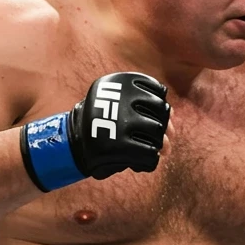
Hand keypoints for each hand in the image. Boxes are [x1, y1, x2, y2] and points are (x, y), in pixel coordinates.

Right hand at [21, 71, 169, 190]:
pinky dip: (149, 162)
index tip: (152, 119)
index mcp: (120, 82)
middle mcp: (120, 98)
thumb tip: (172, 115)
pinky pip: (150, 155)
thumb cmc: (103, 123)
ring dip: (157, 146)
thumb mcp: (122, 106)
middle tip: (157, 140)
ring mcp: (119, 121)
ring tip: (144, 150)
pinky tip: (139, 162)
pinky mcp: (118, 146)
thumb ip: (148, 107)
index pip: (158, 92)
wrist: (72, 144)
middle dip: (164, 130)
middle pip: (162, 114)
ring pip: (159, 135)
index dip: (160, 109)